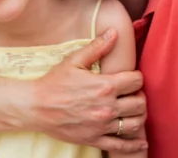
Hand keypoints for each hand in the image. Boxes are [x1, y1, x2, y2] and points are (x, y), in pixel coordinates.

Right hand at [30, 28, 147, 152]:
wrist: (36, 107)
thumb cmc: (54, 82)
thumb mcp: (74, 61)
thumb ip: (97, 47)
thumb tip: (114, 32)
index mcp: (104, 86)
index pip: (136, 80)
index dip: (136, 77)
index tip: (130, 78)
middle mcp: (107, 107)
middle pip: (140, 103)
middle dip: (139, 96)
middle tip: (132, 93)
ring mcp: (102, 126)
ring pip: (135, 123)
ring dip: (138, 116)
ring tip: (133, 111)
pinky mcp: (95, 139)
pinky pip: (121, 146)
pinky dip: (134, 145)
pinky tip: (141, 143)